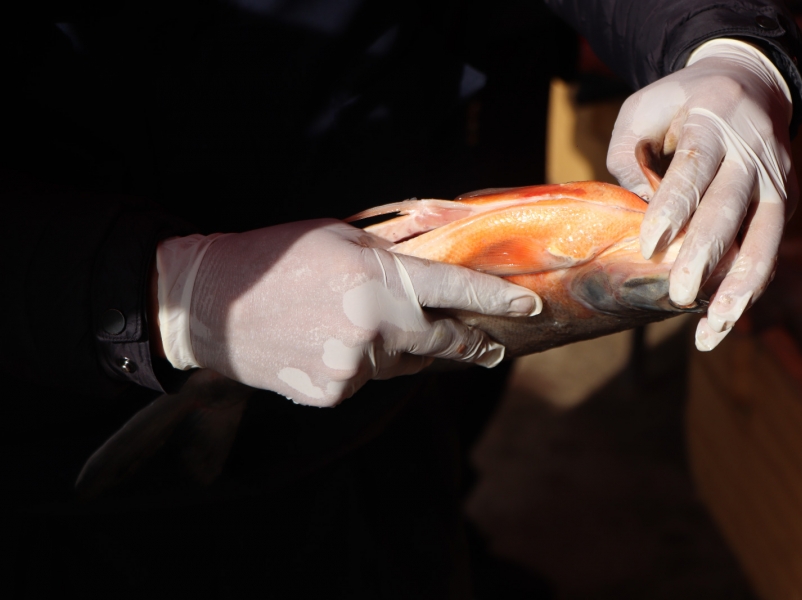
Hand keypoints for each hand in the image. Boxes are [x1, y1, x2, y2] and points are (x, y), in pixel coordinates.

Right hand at [155, 220, 541, 406]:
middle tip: (489, 345)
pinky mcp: (335, 392)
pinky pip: (369, 379)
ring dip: (404, 346)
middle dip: (470, 342)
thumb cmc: (277, 258)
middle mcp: (374, 324)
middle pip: (444, 339)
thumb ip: (395, 249)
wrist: (212, 304)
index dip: (497, 301)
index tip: (530, 308)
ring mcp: (354, 364)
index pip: (456, 290)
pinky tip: (333, 344)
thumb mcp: (340, 235)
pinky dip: (364, 364)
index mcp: (378, 276)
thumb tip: (440, 250)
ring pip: (404, 360)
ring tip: (368, 325)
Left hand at [607, 38, 797, 350]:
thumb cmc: (679, 103)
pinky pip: (770, 248)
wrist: (749, 84)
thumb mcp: (641, 109)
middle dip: (705, 254)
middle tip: (680, 294)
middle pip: (730, 208)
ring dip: (741, 285)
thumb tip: (632, 208)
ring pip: (765, 237)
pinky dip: (751, 286)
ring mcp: (777, 179)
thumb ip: (628, 154)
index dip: (672, 209)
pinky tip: (726, 319)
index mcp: (713, 121)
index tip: (650, 247)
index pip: (693, 169)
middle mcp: (753, 151)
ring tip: (717, 325)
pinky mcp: (788, 201)